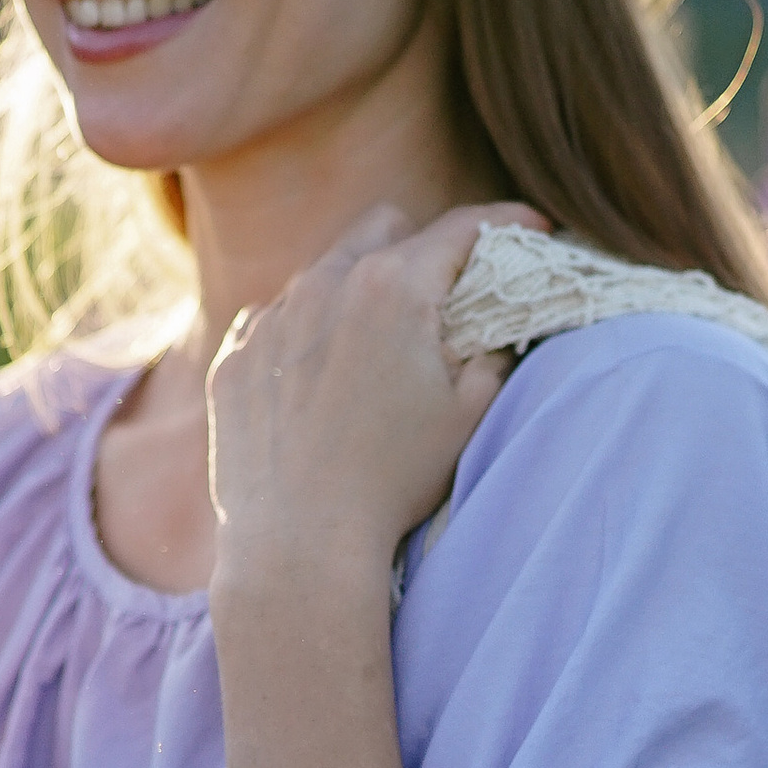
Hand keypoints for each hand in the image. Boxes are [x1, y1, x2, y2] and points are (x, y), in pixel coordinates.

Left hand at [203, 200, 549, 602]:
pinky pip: (275, 318)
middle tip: (444, 289)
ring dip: (357, 290)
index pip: (461, 228)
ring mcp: (270, 318)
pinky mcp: (235, 356)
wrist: (299, 544)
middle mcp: (324, 284)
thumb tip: (499, 321)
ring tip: (375, 344)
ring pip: (324, 270)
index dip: (507, 223)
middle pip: (385, 227)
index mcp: (393, 287)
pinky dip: (305, 333)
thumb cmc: (394, 480)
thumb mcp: (469, 412)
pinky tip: (320, 380)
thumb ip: (494, 347)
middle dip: (422, 244)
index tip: (532, 228)